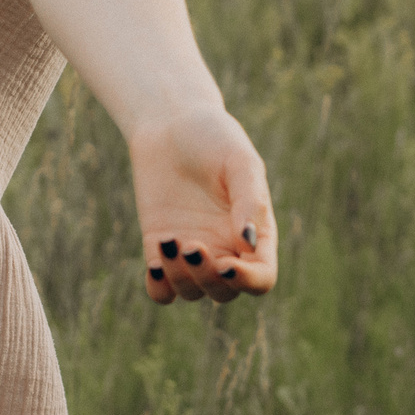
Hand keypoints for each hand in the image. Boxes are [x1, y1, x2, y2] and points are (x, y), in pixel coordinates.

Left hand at [128, 106, 275, 303]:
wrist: (169, 122)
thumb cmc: (213, 137)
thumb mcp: (239, 161)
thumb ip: (250, 201)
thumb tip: (249, 244)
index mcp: (255, 233)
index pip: (261, 278)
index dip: (248, 281)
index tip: (226, 264)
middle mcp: (225, 248)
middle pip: (224, 292)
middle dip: (207, 278)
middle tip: (191, 245)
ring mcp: (192, 251)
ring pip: (192, 291)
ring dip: (180, 277)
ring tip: (168, 241)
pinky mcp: (159, 248)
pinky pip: (162, 290)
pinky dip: (159, 288)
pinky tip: (154, 265)